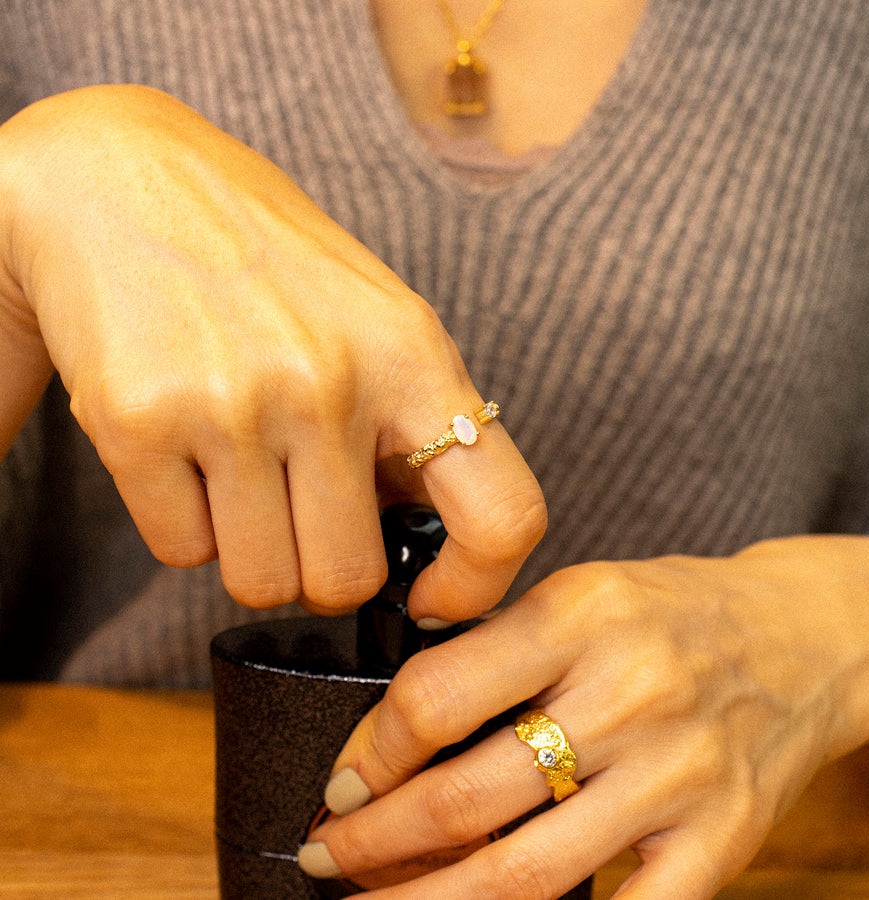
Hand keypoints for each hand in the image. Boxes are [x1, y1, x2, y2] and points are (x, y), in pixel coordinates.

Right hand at [0, 85, 544, 614]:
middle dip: (319, 566)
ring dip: (250, 547)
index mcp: (414, 356)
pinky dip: (184, 522)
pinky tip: (182, 450)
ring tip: (236, 468)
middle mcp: (332, 381)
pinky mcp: (140, 422)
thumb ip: (415, 429)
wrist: (125, 180)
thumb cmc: (268, 264)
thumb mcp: (378, 323)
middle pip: (346, 582)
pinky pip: (181, 552)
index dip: (477, 584)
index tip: (434, 598)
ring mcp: (235, 403)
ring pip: (260, 583)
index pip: (501, 513)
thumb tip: (431, 549)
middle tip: (297, 507)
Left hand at [300, 535, 868, 897]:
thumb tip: (397, 723)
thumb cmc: (672, 610)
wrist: (799, 636)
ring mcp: (679, 773)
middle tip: (328, 856)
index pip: (438, 696)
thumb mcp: (580, 591)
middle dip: (378, 842)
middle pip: (470, 795)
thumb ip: (499, 647)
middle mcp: (629, 692)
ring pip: (528, 871)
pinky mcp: (722, 837)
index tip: (341, 781)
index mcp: (579, 614)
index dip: (370, 751)